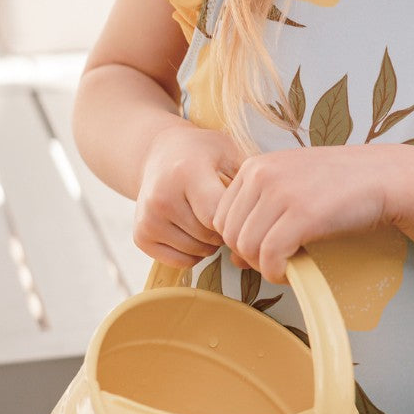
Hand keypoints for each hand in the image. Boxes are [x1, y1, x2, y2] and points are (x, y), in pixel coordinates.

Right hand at [134, 122, 245, 266]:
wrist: (159, 154)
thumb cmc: (203, 153)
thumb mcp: (229, 152)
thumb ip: (248, 180)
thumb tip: (272, 213)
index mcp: (186, 173)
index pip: (218, 216)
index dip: (237, 218)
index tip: (244, 209)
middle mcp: (162, 197)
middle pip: (209, 235)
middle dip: (226, 230)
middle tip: (229, 214)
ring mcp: (148, 219)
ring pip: (196, 251)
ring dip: (212, 243)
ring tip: (211, 219)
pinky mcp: (140, 236)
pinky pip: (180, 262)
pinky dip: (194, 253)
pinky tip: (196, 231)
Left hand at [208, 144, 398, 281]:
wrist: (384, 177)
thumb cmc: (341, 184)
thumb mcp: (292, 188)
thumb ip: (260, 214)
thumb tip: (236, 257)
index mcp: (255, 165)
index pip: (220, 216)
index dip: (239, 240)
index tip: (264, 247)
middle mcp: (262, 174)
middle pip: (229, 234)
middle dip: (249, 256)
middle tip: (277, 260)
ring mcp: (281, 193)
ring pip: (246, 248)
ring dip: (264, 266)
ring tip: (287, 264)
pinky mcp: (302, 215)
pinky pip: (270, 257)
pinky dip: (277, 273)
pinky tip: (292, 271)